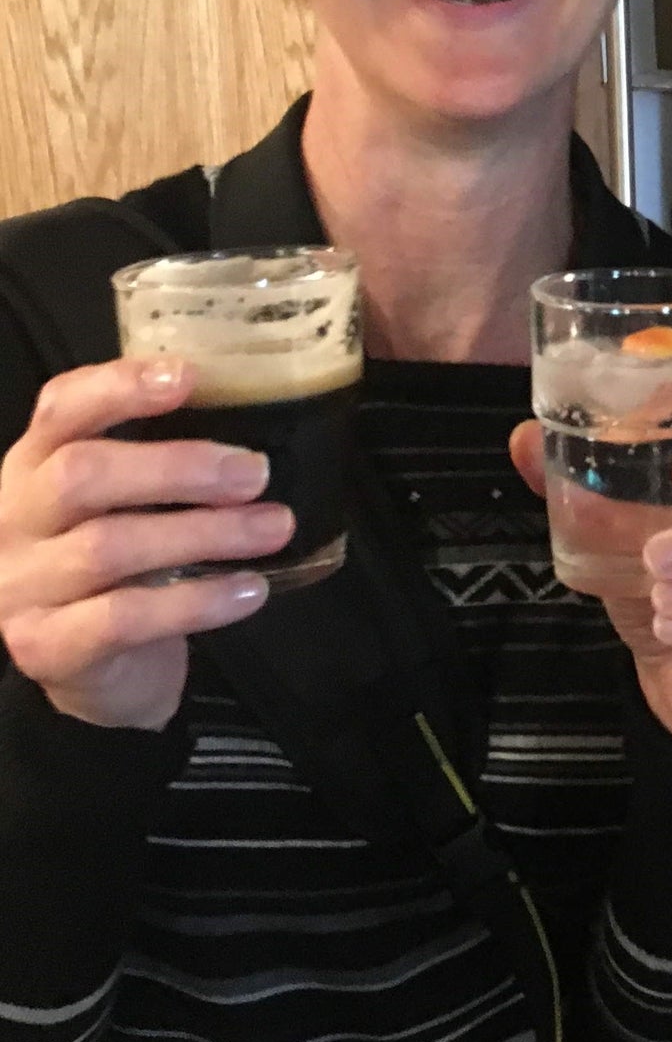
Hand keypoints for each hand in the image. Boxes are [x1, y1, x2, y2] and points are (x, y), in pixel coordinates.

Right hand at [0, 358, 292, 729]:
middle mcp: (15, 519)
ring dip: (206, 533)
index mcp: (36, 463)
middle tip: (256, 472)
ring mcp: (22, 586)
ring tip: (275, 527)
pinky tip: (250, 590)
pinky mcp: (46, 647)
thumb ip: (167, 456)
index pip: (62, 407)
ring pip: (108, 547)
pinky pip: (124, 618)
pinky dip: (196, 601)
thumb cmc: (125, 559)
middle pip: (82, 474)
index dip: (120, 386)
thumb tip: (263, 412)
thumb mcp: (129, 499)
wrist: (90, 666)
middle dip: (178, 467)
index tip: (189, 375)